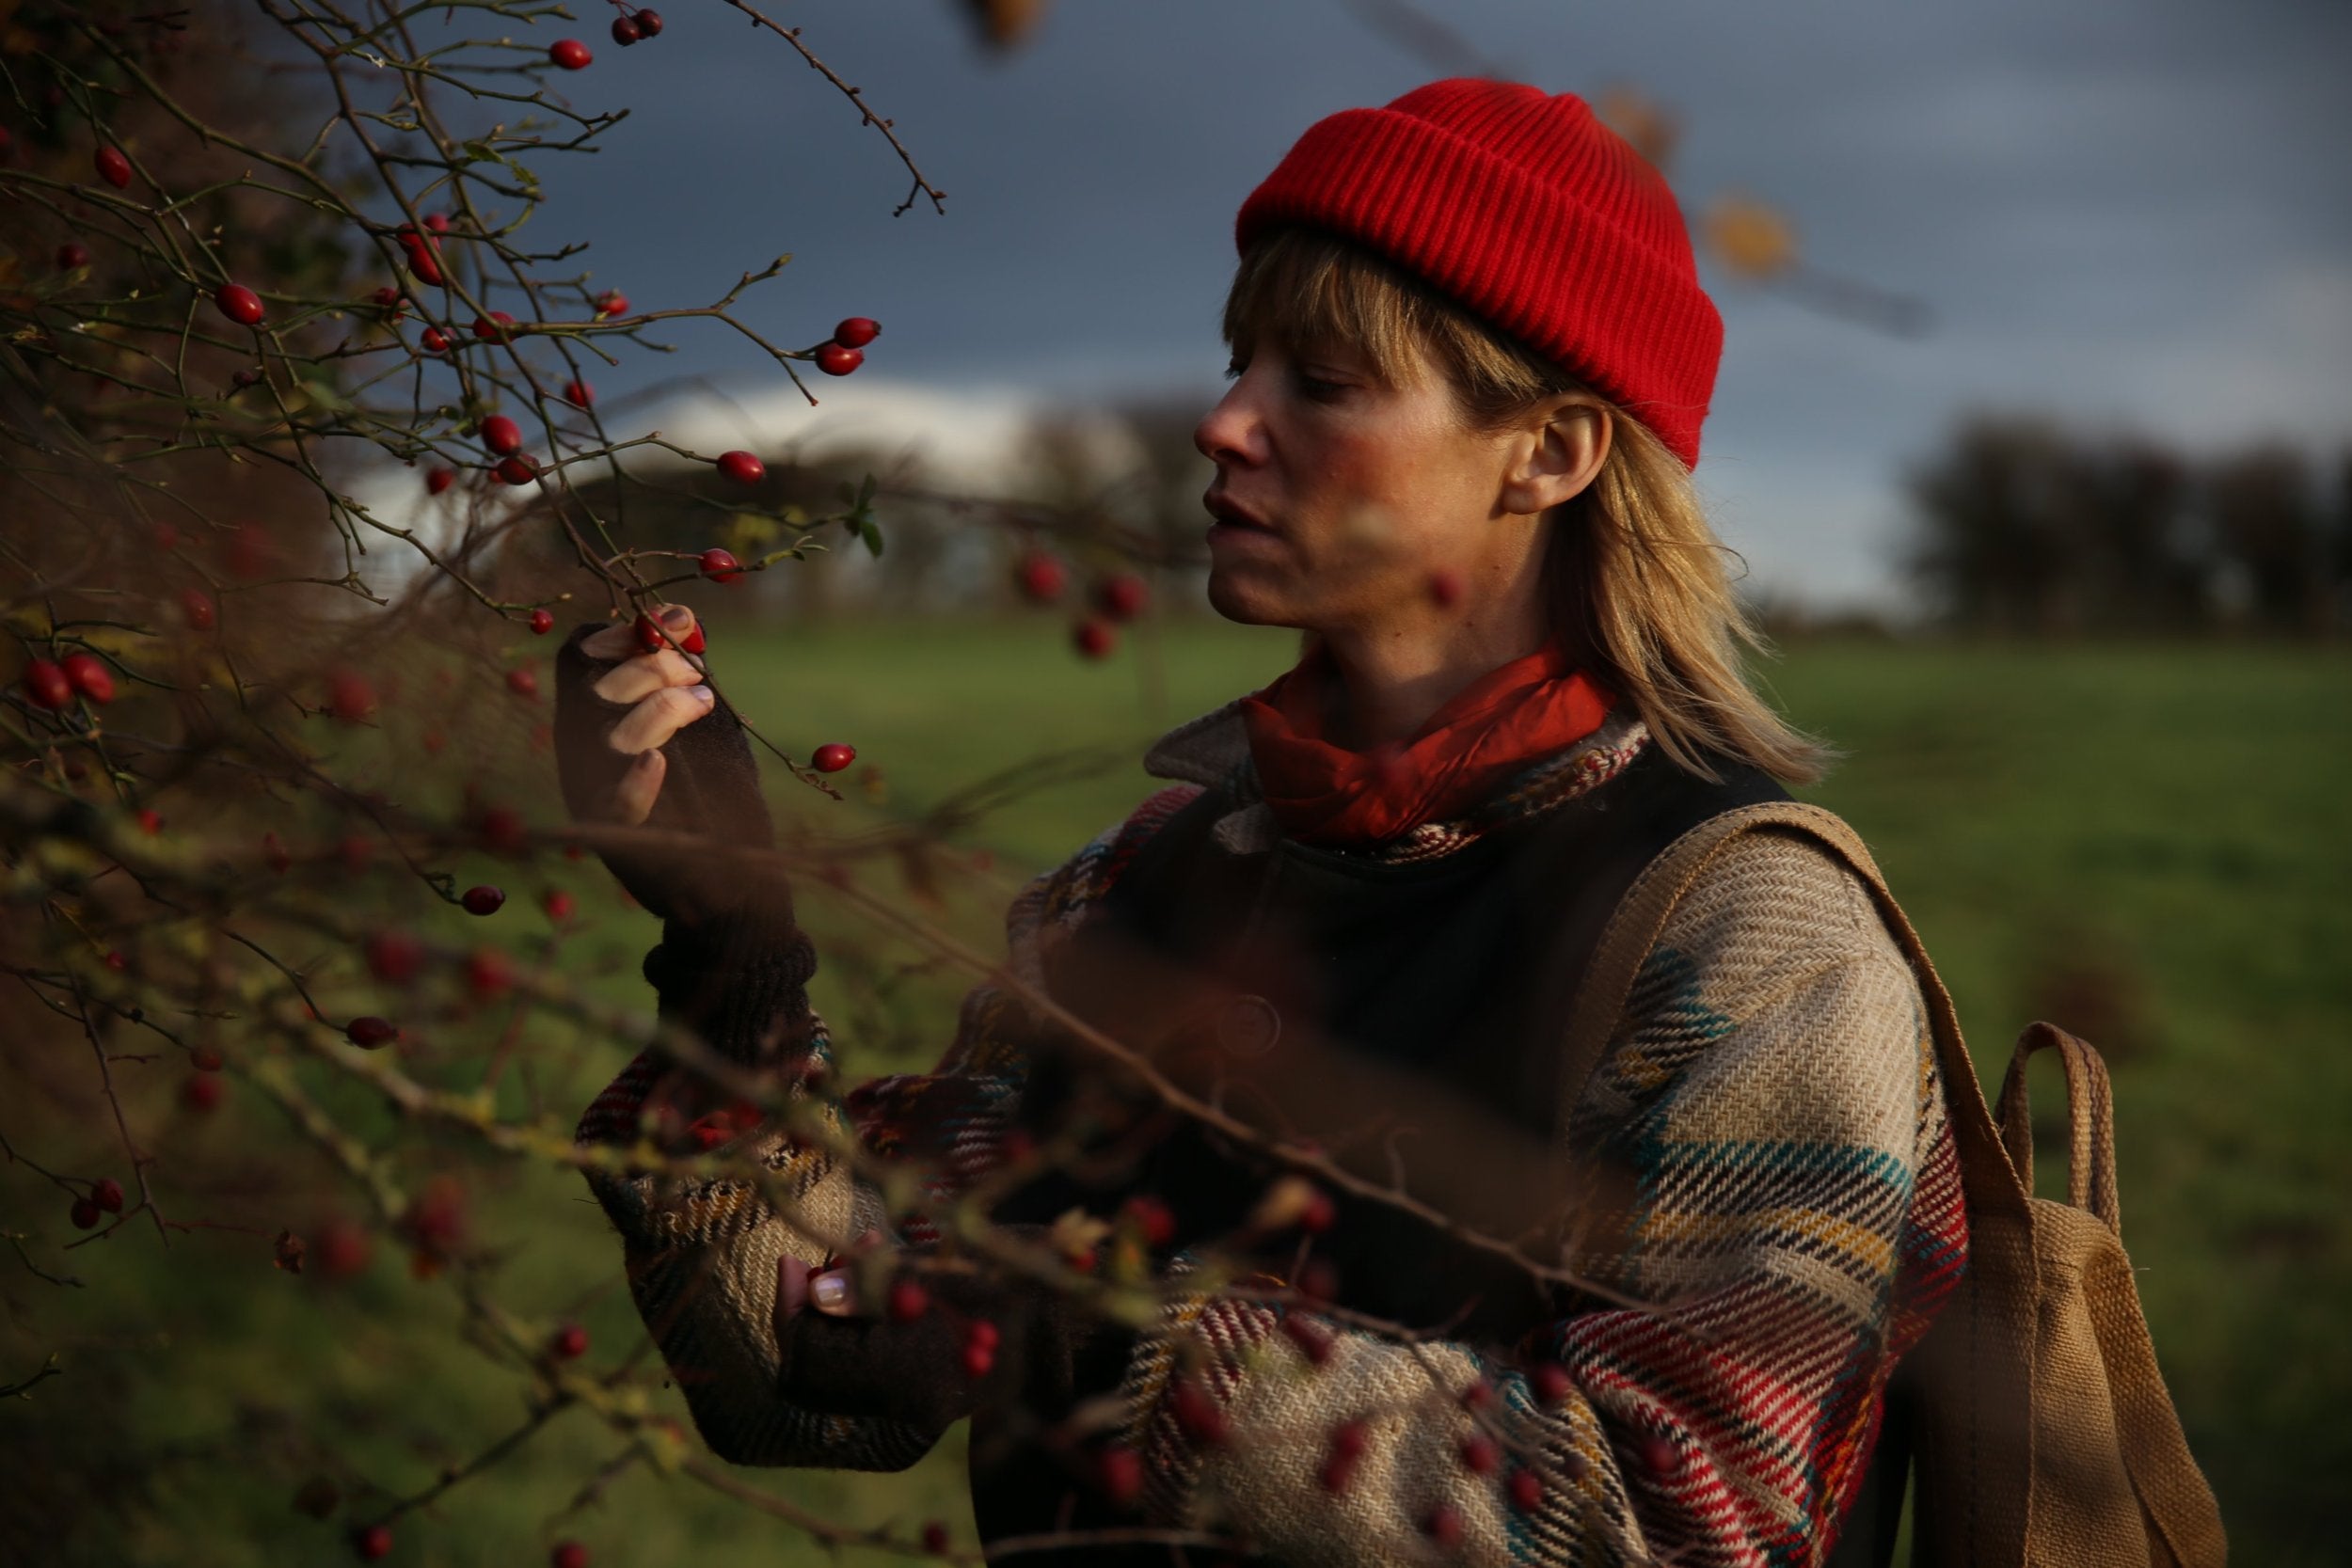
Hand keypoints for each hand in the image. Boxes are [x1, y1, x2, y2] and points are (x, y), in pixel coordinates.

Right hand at [568, 605, 712, 825]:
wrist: (717, 862)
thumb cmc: (703, 781)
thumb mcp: (690, 716)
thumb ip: (679, 670)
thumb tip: (682, 618)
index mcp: (591, 711)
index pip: (580, 656)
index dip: (623, 633)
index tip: (677, 622)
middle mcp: (583, 745)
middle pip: (595, 689)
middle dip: (653, 667)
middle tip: (698, 673)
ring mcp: (596, 787)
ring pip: (611, 736)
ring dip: (662, 708)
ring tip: (702, 703)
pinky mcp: (619, 833)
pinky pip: (616, 807)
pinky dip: (634, 785)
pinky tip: (655, 763)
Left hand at [770, 1229, 1118, 1436]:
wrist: (1083, 1321)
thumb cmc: (1028, 1280)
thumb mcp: (956, 1266)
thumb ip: (883, 1282)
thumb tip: (815, 1290)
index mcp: (917, 1379)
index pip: (815, 1357)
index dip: (793, 1308)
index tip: (795, 1257)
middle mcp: (908, 1407)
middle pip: (812, 1371)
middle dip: (806, 1311)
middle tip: (814, 1257)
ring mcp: (913, 1407)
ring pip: (832, 1370)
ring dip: (829, 1315)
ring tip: (862, 1256)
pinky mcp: (919, 1396)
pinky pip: (860, 1369)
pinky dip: (853, 1327)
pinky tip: (879, 1277)